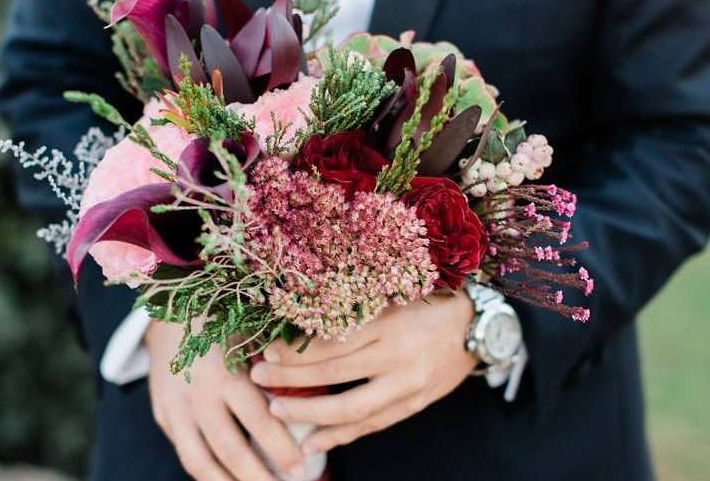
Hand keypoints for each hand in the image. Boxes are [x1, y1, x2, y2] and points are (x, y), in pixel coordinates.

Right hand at [146, 321, 304, 480]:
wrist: (168, 315)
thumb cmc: (223, 321)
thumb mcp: (250, 334)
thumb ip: (276, 364)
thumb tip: (317, 393)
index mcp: (225, 371)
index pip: (257, 419)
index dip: (280, 447)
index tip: (300, 467)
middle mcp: (198, 393)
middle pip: (229, 448)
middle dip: (258, 476)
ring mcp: (175, 408)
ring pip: (200, 461)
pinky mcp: (163, 417)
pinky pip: (186, 454)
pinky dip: (208, 474)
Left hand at [249, 291, 476, 454]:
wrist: (480, 326)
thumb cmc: (431, 302)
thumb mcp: (392, 296)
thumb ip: (353, 310)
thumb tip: (302, 322)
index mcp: (389, 322)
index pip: (331, 341)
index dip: (295, 351)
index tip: (266, 352)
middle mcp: (397, 357)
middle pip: (333, 374)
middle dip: (290, 380)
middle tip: (256, 380)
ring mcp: (407, 386)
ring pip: (350, 408)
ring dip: (309, 413)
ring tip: (276, 412)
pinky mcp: (414, 405)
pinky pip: (372, 425)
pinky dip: (340, 436)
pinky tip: (313, 441)